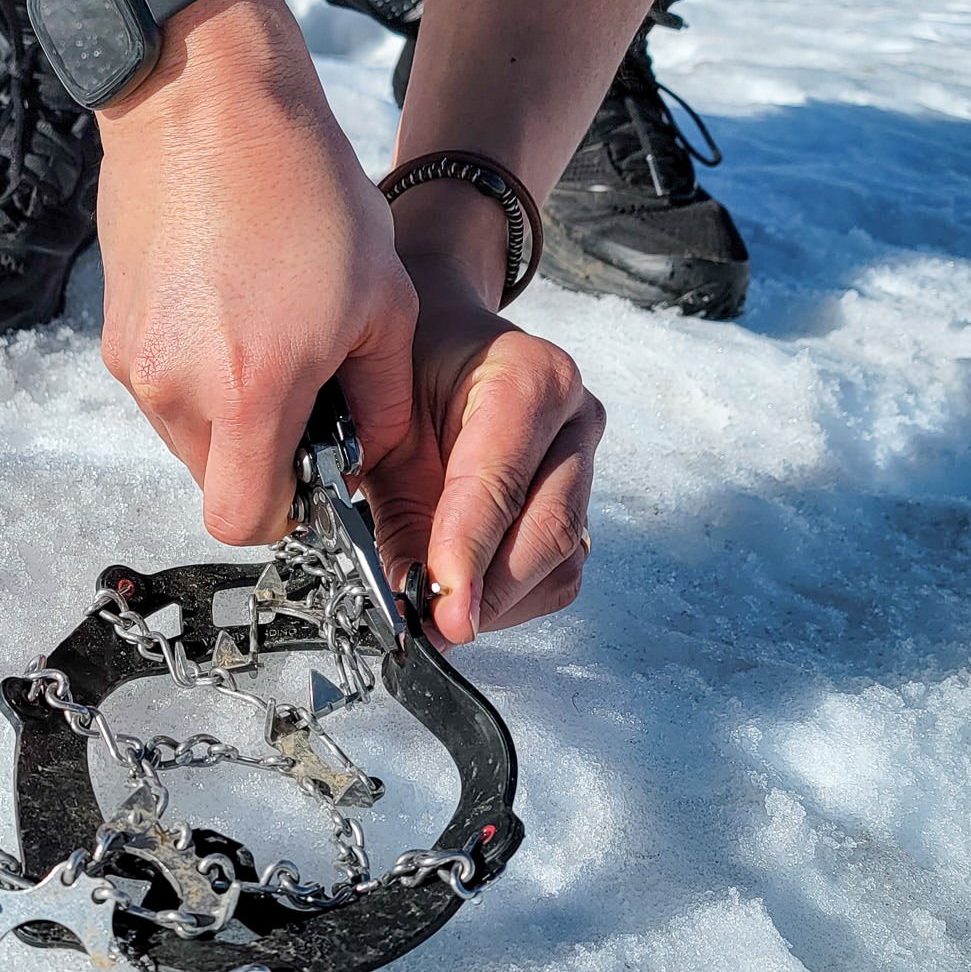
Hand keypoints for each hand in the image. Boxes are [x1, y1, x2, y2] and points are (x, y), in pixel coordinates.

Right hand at [95, 0, 418, 545]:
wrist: (203, 102)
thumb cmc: (302, 189)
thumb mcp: (382, 299)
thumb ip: (381, 401)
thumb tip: (365, 455)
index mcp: (248, 392)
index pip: (243, 521)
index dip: (284, 513)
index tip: (312, 473)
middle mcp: (175, 390)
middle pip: (214, 480)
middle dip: (261, 454)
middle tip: (304, 389)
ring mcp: (134, 362)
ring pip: (187, 435)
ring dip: (229, 412)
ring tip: (266, 331)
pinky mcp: (113, 332)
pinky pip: (162, 386)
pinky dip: (198, 371)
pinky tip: (230, 304)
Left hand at [363, 253, 604, 645]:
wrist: (441, 344)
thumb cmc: (407, 375)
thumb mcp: (383, 429)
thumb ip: (396, 507)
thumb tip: (406, 597)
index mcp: (528, 376)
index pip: (499, 480)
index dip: (467, 550)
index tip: (441, 602)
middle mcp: (574, 417)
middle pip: (549, 528)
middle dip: (488, 590)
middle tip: (435, 627)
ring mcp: (588, 460)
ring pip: (564, 559)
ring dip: (502, 601)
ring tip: (443, 613)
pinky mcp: (583, 500)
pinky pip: (563, 570)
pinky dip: (514, 597)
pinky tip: (468, 594)